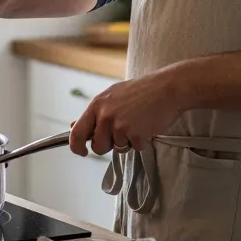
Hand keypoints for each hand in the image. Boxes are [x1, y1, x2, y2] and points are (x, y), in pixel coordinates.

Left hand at [68, 66, 183, 156]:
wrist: (167, 88)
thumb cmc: (141, 91)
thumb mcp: (112, 96)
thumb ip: (94, 113)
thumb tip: (73, 126)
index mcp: (97, 105)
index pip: (76, 132)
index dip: (76, 146)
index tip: (81, 152)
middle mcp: (105, 116)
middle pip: (98, 146)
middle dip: (108, 145)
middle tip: (122, 132)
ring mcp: (120, 126)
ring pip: (117, 148)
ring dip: (127, 141)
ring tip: (136, 123)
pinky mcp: (136, 134)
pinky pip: (135, 147)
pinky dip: (141, 140)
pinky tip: (146, 125)